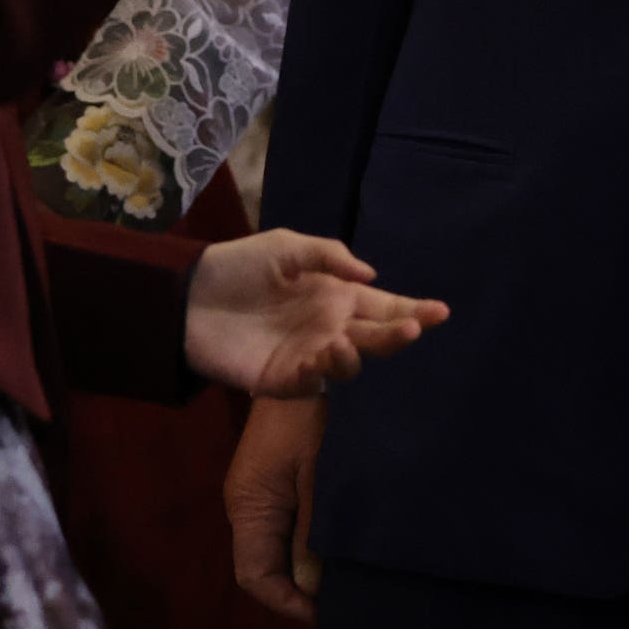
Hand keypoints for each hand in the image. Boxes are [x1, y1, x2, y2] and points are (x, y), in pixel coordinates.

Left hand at [183, 228, 444, 395]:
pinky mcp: (283, 381)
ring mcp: (310, 357)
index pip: (385, 306)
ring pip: (350, 364)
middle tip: (411, 329)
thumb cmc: (239, 266)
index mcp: (337, 297)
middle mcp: (331, 328)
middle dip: (397, 334)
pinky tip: (318, 358)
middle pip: (375, 337)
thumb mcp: (286, 247)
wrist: (187, 298)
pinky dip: (319, 372)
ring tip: (345, 342)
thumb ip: (329, 257)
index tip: (440, 311)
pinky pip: (312, 382)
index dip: (413, 310)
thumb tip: (372, 276)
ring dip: (356, 355)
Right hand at [228, 394, 326, 623]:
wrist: (308, 359)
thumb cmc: (313, 413)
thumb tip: (311, 587)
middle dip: (301, 588)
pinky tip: (337, 542)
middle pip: (265, 566)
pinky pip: (285, 524)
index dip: (288, 602)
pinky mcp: (273, 480)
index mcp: (250, 506)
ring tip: (346, 574)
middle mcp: (246, 504)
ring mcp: (258, 492)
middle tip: (345, 596)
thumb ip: (313, 532)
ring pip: (277, 548)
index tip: (327, 611)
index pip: (255, 576)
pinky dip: (309, 539)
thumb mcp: (320, 474)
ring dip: (307, 564)